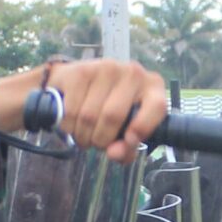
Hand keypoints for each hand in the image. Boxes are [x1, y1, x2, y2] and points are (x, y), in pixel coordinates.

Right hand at [0, 61, 168, 162]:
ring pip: (90, 119)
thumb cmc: (99, 113)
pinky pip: (72, 113)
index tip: (129, 142)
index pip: (157, 106)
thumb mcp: (119, 132)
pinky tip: (69, 118)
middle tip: (95, 142)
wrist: (64, 88)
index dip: (143, 129)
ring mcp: (103, 68)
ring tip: (83, 129)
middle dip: (101, 140)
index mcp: (148, 85)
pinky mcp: (78, 72)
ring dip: (83, 135)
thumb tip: (118, 153)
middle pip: (114, 120)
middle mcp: (129, 70)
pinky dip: (68, 126)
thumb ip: (126, 148)